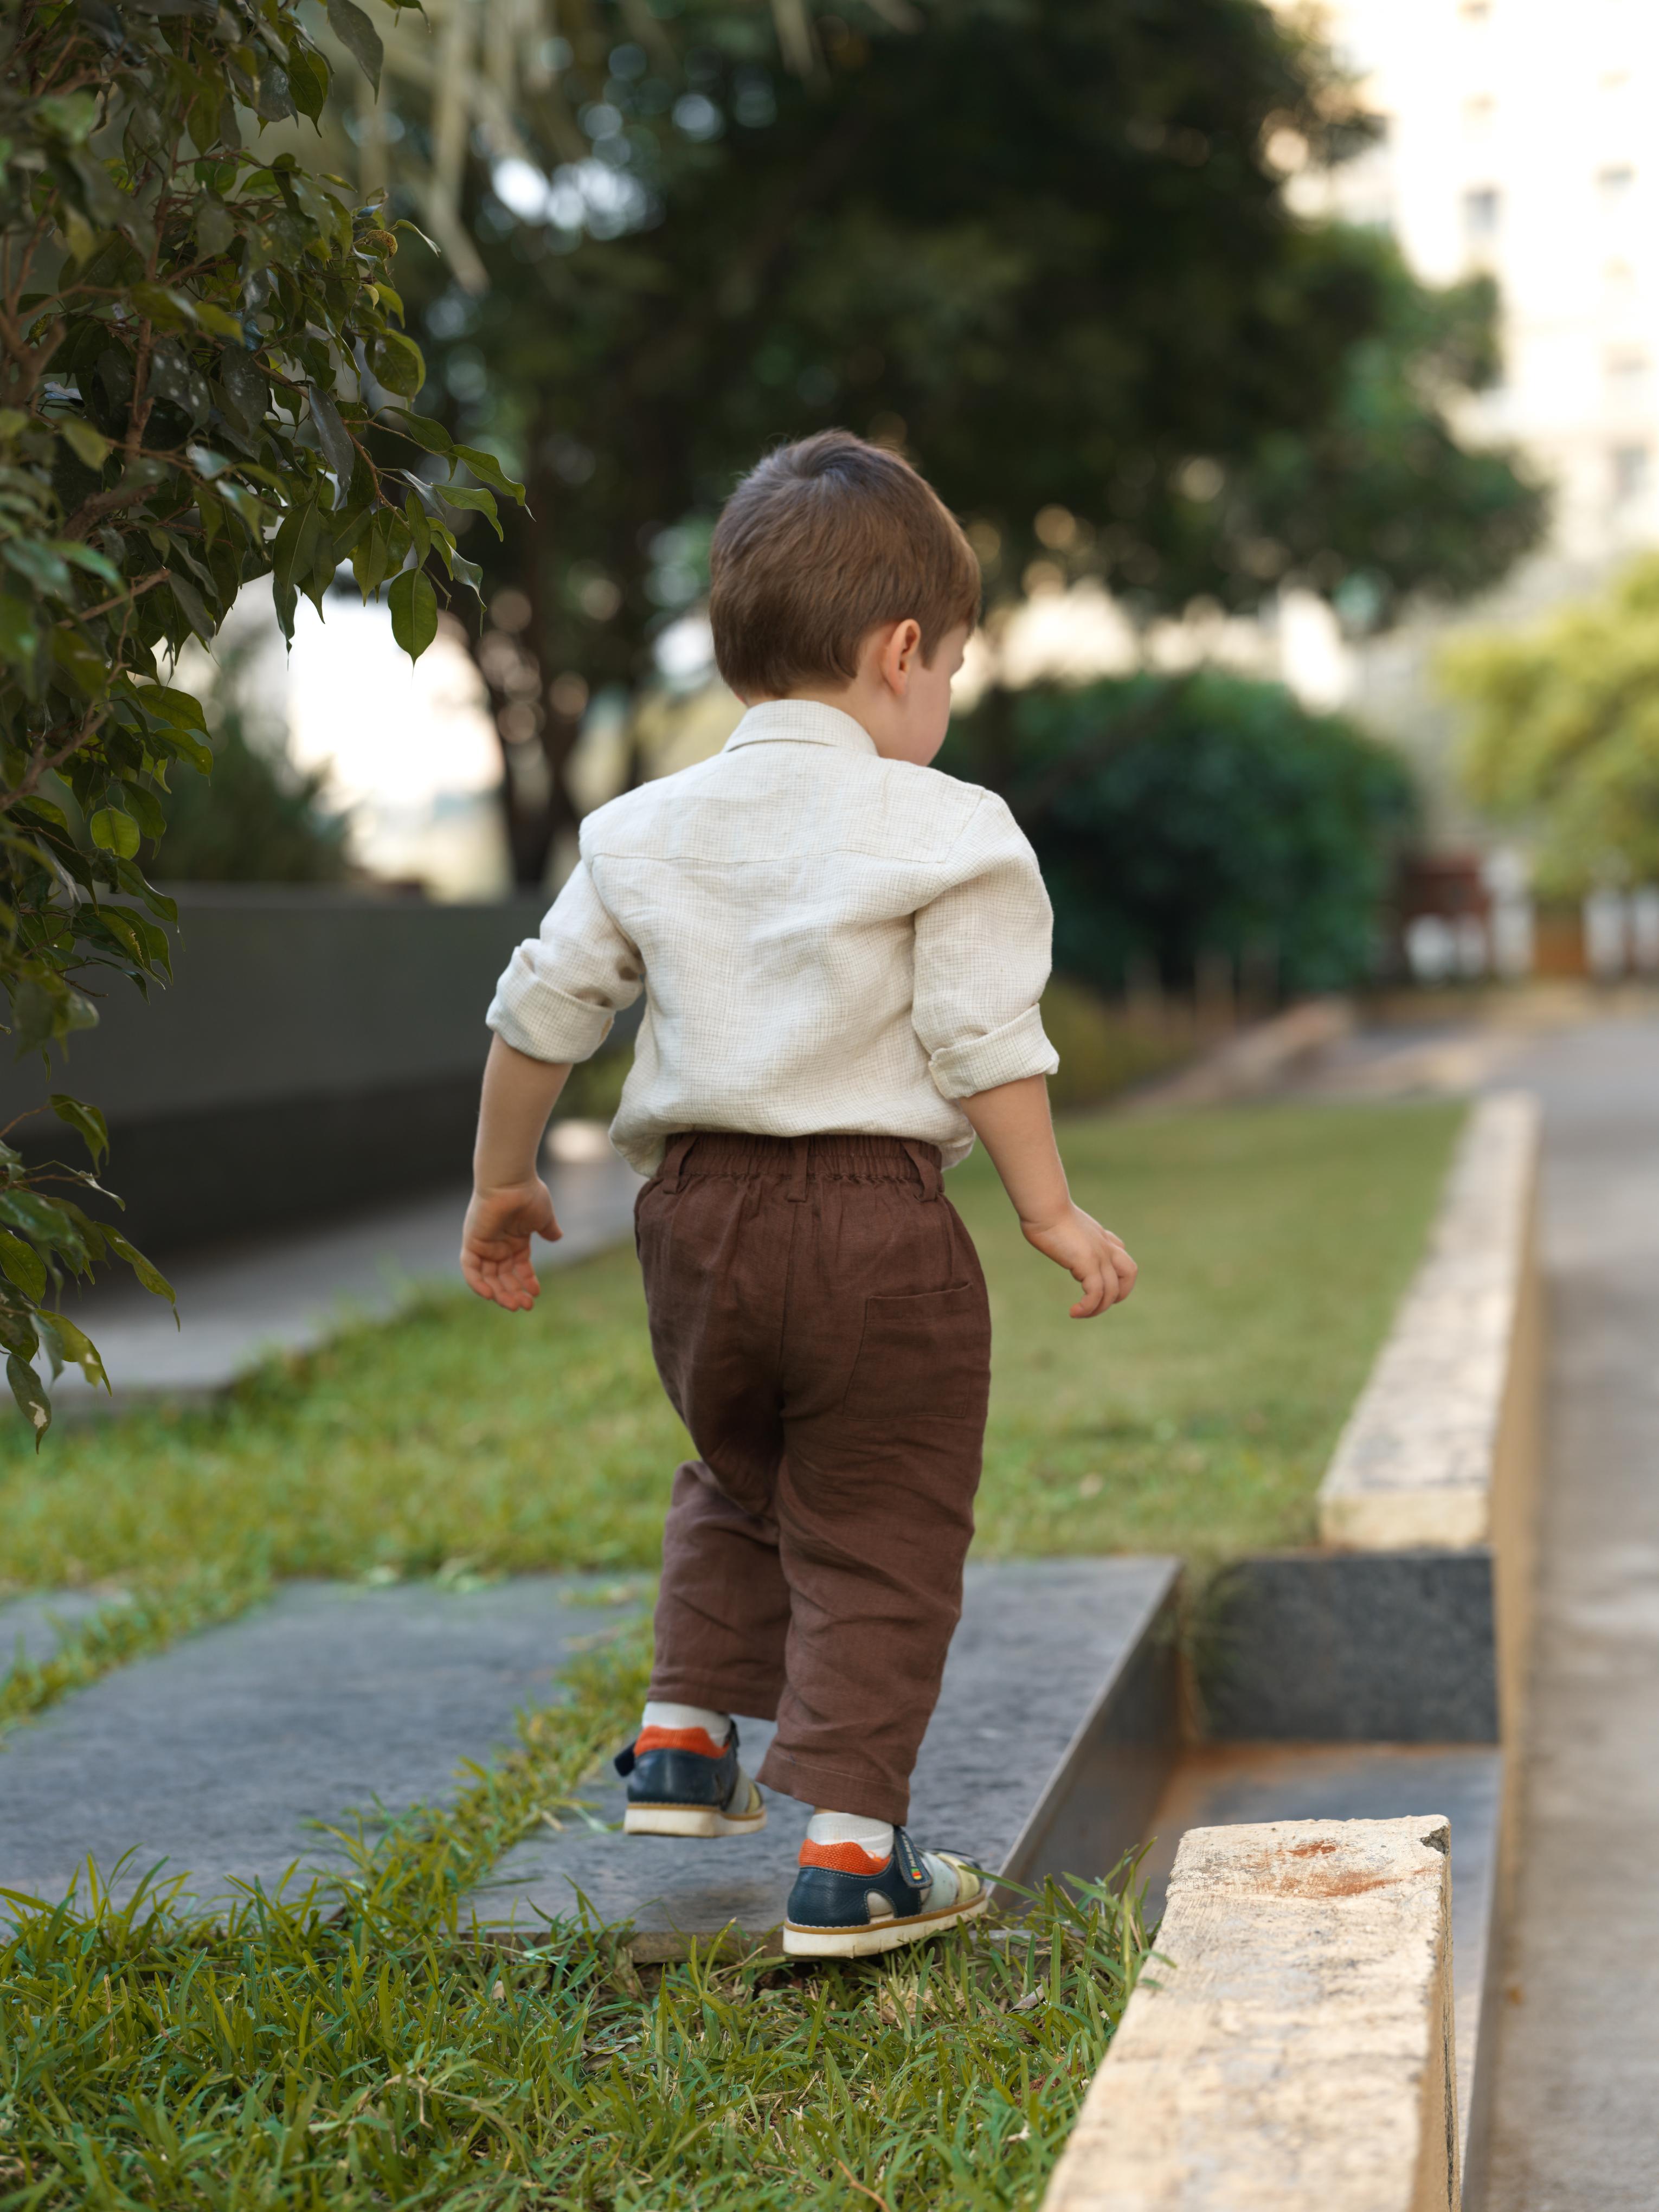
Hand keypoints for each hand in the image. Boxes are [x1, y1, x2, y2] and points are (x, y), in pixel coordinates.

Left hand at [460, 1178, 561, 1310]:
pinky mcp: (472, 1242)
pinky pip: (470, 1269)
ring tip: (514, 1305)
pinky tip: (491, 1295)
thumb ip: (548, 1229)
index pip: (519, 1267)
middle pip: (503, 1276)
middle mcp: (498, 1244)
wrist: (511, 1181)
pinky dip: (478, 1283)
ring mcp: (484, 1244)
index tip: (537, 1293)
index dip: (527, 1281)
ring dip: (500, 1293)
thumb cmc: (528, 1195)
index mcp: (514, 1240)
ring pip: (488, 1277)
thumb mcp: (543, 1217)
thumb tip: (557, 1237)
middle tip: (526, 1306)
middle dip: (514, 1292)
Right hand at [1021, 1202, 1136, 1318]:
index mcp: (1099, 1235)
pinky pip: (1095, 1294)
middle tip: (1097, 1304)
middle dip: (1119, 1293)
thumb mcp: (1059, 1222)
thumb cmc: (1043, 1212)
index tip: (1095, 1283)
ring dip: (1098, 1309)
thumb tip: (1046, 1231)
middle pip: (1129, 1273)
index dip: (1116, 1274)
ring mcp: (1100, 1255)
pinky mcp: (1088, 1264)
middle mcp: (1105, 1246)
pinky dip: (1087, 1308)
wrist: (1044, 1207)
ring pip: (1112, 1291)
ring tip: (1080, 1314)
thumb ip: (1063, 1232)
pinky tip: (1073, 1312)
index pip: (1121, 1254)